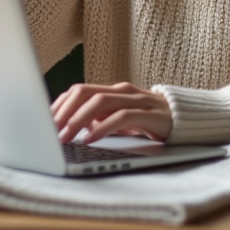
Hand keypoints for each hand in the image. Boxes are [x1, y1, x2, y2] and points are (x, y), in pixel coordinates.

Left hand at [51, 82, 172, 143]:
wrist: (185, 119)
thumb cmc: (148, 120)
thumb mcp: (119, 119)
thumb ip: (98, 118)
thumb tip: (67, 127)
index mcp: (112, 90)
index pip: (78, 91)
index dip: (59, 105)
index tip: (44, 122)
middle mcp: (122, 91)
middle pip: (85, 92)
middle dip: (64, 111)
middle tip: (50, 130)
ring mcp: (136, 100)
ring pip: (100, 101)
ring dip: (78, 119)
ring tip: (66, 136)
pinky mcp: (149, 114)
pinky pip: (121, 117)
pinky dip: (103, 127)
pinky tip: (91, 139)